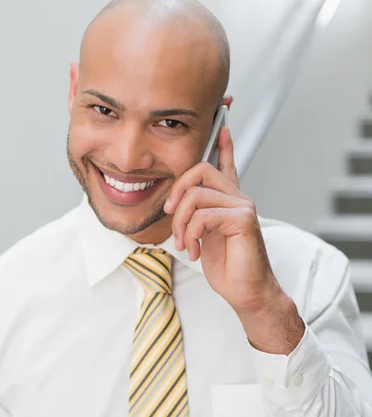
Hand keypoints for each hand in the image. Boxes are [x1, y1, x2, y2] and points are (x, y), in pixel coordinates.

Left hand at [164, 126, 304, 353]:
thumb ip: (198, 216)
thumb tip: (180, 204)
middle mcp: (238, 198)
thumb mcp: (204, 236)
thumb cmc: (227, 266)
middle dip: (177, 189)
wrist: (246, 292)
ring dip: (180, 222)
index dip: (223, 143)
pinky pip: (202, 215)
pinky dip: (190, 235)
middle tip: (170, 213)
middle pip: (201, 169)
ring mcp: (243, 207)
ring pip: (197, 194)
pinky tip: (194, 251)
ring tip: (183, 243)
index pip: (226, 164)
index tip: (222, 124)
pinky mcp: (243, 219)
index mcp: (229, 200)